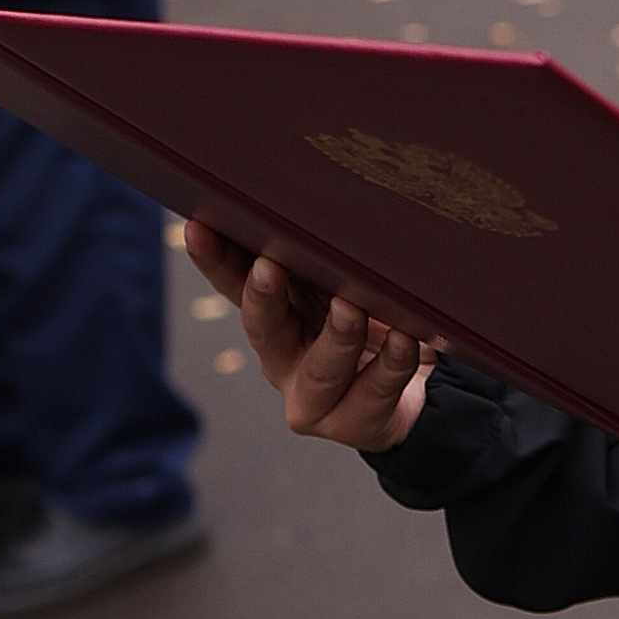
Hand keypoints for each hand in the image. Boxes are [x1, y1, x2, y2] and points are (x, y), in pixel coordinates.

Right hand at [185, 218, 440, 444]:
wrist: (418, 389)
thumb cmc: (374, 320)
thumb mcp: (347, 282)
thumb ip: (330, 256)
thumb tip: (319, 196)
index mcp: (275, 313)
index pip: (236, 283)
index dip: (215, 259)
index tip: (200, 227)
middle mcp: (284, 356)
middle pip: (264, 328)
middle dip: (264, 297)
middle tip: (268, 267)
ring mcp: (315, 396)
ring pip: (321, 368)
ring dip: (336, 335)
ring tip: (349, 307)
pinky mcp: (354, 422)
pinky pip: (376, 389)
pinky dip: (392, 362)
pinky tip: (404, 338)